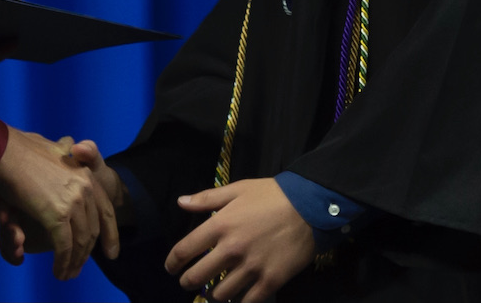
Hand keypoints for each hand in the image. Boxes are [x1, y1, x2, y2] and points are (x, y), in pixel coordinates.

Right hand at [0, 128, 119, 279]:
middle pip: (94, 229)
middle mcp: (84, 187)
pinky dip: (63, 262)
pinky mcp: (56, 214)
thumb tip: (73, 146)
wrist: (5, 149)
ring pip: (80, 241)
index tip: (112, 253)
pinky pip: (64, 246)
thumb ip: (66, 152)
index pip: (106, 210)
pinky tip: (59, 272)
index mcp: (86, 174)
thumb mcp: (53, 148)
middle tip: (79, 267)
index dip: (111, 234)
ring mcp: (72, 201)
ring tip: (68, 274)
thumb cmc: (21, 148)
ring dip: (75, 262)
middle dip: (87, 253)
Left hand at [164, 178, 313, 301]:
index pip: (185, 250)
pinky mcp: (271, 280)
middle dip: (188, 282)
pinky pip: (248, 301)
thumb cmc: (270, 196)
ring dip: (214, 294)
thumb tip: (180, 202)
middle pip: (198, 277)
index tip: (171, 268)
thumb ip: (206, 198)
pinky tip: (237, 298)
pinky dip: (239, 302)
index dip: (172, 263)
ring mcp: (252, 267)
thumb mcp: (236, 190)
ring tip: (214, 290)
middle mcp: (232, 249)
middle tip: (188, 283)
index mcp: (220, 225)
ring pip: (221, 293)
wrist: (309, 207)